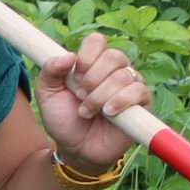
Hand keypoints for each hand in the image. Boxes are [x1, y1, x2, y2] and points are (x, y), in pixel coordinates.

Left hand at [35, 31, 143, 171]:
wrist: (76, 148)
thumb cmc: (64, 120)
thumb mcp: (47, 96)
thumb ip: (49, 73)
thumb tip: (67, 55)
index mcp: (91, 63)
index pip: (96, 41)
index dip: (86, 56)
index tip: (74, 76)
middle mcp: (113, 70)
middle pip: (113, 55)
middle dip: (92, 78)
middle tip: (80, 96)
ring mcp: (130, 84)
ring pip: (124, 75)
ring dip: (100, 95)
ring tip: (86, 111)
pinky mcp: (142, 102)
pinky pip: (138, 90)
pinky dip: (119, 101)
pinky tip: (107, 113)